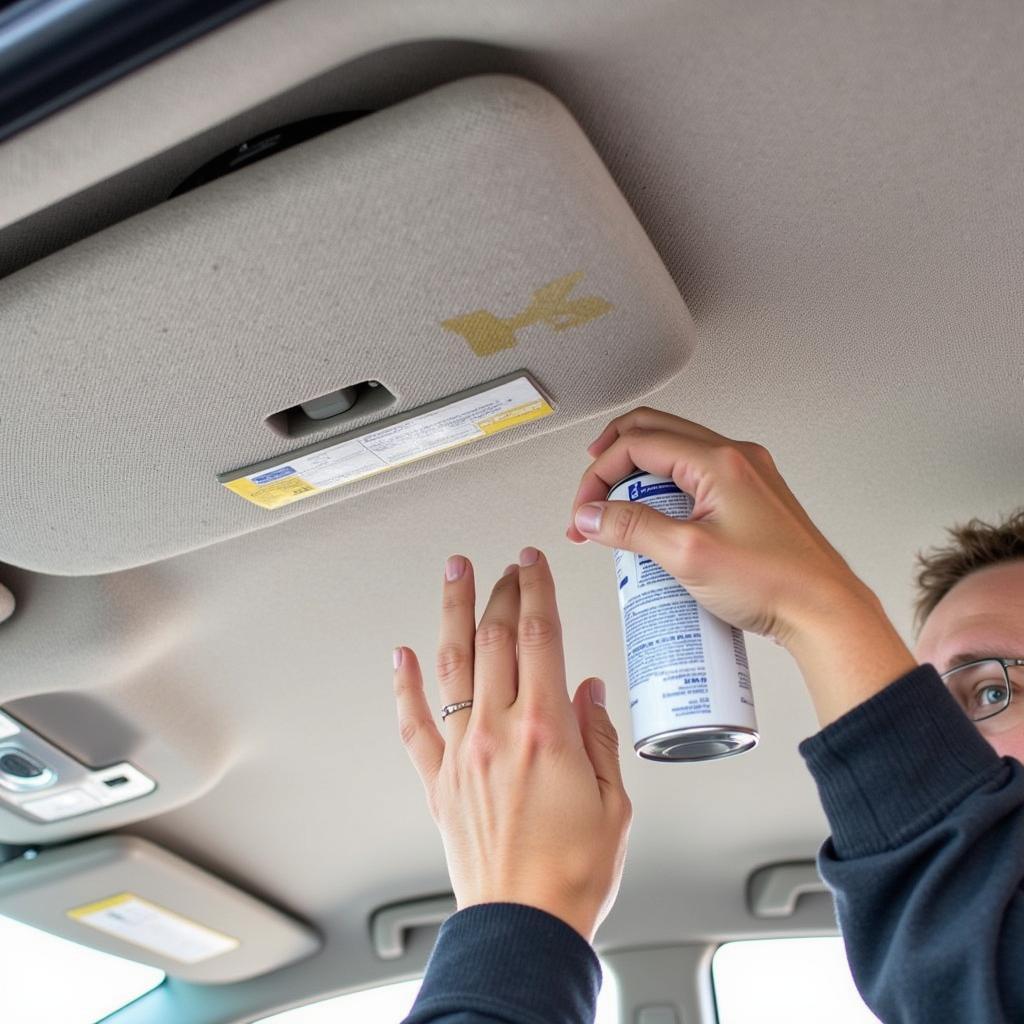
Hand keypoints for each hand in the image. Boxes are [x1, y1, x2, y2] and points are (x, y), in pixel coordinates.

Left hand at [393, 547, 631, 941]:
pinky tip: (403, 656)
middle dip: (502, 591)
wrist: (524, 925)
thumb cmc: (573, 873)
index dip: (536, 590)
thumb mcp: (615, 802)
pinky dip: (406, 684)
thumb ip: (599, 736)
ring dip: (453, 612)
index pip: (541, 636)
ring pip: (453, 664)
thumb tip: (589, 691)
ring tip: (454, 576)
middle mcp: (499, 732)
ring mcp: (463, 753)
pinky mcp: (439, 780)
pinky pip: (415, 722)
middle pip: (496, 638)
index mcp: (548, 731)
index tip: (533, 564)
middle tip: (505, 566)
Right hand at [566, 408, 916, 724]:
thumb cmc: (775, 583)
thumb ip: (631, 528)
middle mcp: (735, 458)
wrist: (824, 612)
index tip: (584, 510)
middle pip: (654, 433)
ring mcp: (746, 476)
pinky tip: (656, 526)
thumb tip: (590, 515)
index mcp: (719, 461)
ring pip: (674, 453)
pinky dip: (665, 492)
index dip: (599, 473)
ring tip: (620, 516)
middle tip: (591, 495)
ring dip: (638, 477)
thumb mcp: (687, 555)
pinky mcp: (750, 498)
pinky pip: (695, 477)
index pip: (638, 442)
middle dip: (613, 462)